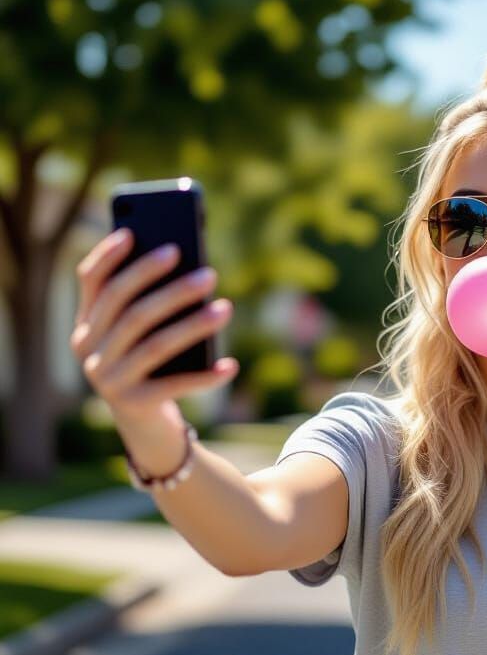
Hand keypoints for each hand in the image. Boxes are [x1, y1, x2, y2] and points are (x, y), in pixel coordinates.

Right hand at [70, 228, 238, 425]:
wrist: (144, 421)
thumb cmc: (152, 364)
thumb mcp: (145, 333)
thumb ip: (152, 303)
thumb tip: (190, 270)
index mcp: (86, 323)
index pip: (91, 281)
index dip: (109, 256)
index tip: (133, 233)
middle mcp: (88, 350)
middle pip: (131, 312)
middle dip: (172, 289)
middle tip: (209, 274)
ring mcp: (108, 379)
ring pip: (155, 345)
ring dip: (194, 325)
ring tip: (227, 309)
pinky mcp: (133, 404)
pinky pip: (175, 385)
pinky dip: (205, 376)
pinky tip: (231, 365)